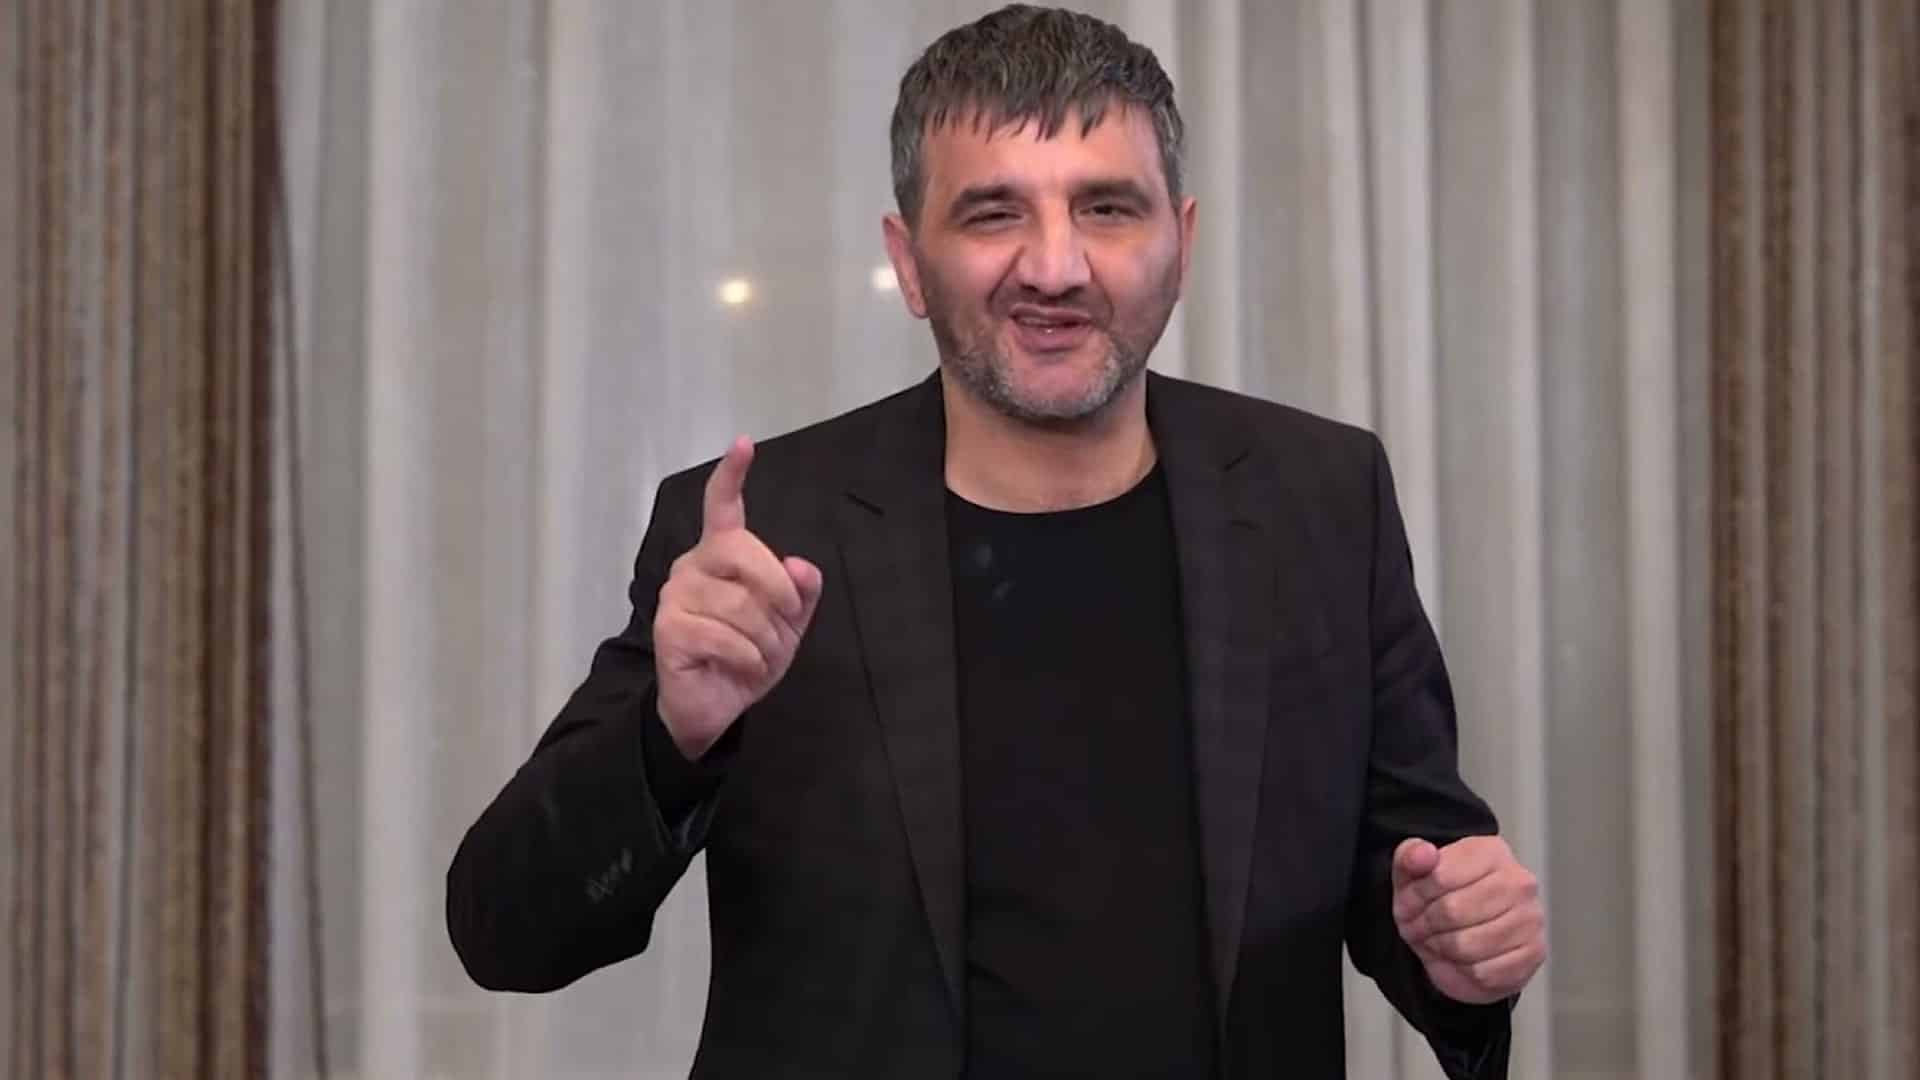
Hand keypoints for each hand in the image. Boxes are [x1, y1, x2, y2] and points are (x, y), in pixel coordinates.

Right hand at [652, 437, 823, 758]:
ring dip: (766, 638)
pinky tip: (742, 668)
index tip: (743, 444)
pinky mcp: (669, 630)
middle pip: (743, 551)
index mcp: (721, 556)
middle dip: (778, 589)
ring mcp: (676, 596)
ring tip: (759, 655)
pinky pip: (727, 637)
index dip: (732, 475)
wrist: (714, 707)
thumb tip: (801, 565)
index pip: (721, 506)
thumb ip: (801, 592)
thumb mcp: (788, 624)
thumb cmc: (747, 656)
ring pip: (741, 604)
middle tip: (788, 620)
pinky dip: (748, 659)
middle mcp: (693, 566)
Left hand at [1391, 836, 1544, 1004]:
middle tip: (1418, 928)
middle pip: (1452, 911)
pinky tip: (1460, 959)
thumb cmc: (1442, 900)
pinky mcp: (1533, 953)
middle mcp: (1519, 882)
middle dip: (1425, 925)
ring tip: (1436, 942)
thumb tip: (1423, 854)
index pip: (1440, 876)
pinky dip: (1462, 971)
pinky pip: (1484, 972)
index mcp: (1490, 852)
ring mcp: (1530, 918)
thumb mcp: (1414, 872)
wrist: (1465, 937)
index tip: (1409, 904)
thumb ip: (1411, 857)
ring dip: (1440, 949)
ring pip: (1466, 945)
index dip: (1415, 896)